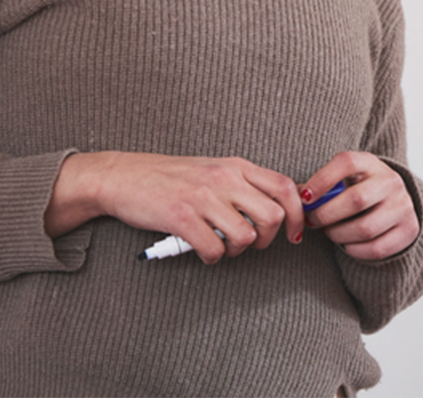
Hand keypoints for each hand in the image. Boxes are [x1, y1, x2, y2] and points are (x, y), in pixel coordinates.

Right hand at [45, 152, 304, 263]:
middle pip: (272, 216)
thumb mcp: (211, 169)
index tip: (293, 234)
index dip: (297, 215)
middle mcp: (223, 178)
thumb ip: (241, 185)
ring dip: (237, 251)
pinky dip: (211, 257)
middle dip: (268, 239)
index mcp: (234, 165)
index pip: (284, 187)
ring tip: (220, 245)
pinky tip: (200, 249)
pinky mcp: (182, 217)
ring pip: (246, 237)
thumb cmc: (169, 176)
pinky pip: (215, 251)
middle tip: (251, 244)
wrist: (124, 176)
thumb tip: (275, 210)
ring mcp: (202, 197)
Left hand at [299, 151, 419, 261]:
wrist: (395, 199)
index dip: (322, 180)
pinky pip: (377, 248)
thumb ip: (323, 185)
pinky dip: (355, 250)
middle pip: (356, 200)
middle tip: (312, 221)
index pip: (346, 162)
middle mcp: (391, 181)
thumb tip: (296, 197)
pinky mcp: (410, 230)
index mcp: (370, 162)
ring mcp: (403, 206)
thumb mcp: (345, 177)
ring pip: (365, 228)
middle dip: (327, 214)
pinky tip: (346, 244)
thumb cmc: (358, 187)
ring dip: (339, 235)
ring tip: (329, 233)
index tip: (304, 198)